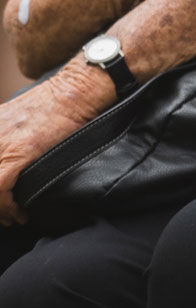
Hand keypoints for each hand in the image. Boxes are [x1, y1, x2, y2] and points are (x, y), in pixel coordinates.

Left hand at [0, 66, 107, 223]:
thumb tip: (5, 161)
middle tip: (3, 213)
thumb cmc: (54, 104)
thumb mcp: (13, 117)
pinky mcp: (18, 152)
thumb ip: (3, 137)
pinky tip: (18, 212)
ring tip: (10, 216)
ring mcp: (1, 142)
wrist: (76, 91)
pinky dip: (6, 206)